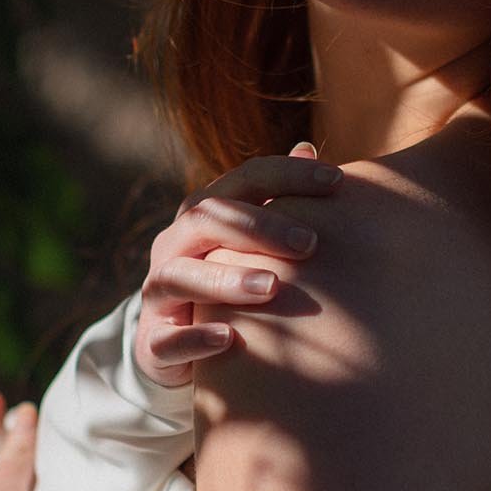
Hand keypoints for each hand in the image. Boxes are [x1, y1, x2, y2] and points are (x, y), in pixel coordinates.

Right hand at [135, 141, 340, 386]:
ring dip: (226, 279)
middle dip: (258, 226)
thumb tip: (308, 147)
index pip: (244, 179)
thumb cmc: (227, 279)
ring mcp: (159, 293)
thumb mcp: (248, 239)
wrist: (174, 343)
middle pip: (207, 218)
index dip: (289, 175)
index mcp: (204, 214)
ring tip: (272, 287)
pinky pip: (166, 340)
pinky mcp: (153, 343)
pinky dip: (196, 338)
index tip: (338, 182)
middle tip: (309, 243)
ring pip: (180, 275)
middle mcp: (175, 246)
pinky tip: (229, 338)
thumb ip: (278, 196)